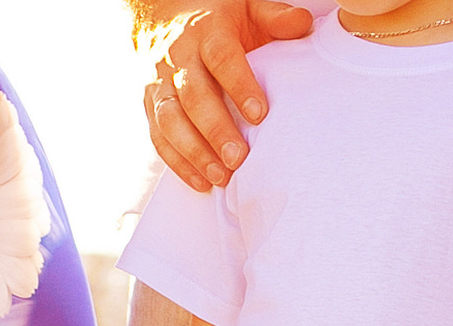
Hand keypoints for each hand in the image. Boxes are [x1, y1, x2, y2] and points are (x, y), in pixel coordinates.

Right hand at [147, 1, 314, 191]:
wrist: (159, 16)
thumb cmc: (215, 18)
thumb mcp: (247, 6)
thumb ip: (275, 16)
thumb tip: (303, 25)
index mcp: (206, 31)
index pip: (221, 59)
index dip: (239, 86)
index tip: (259, 115)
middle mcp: (178, 58)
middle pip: (193, 96)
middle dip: (215, 130)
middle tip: (239, 158)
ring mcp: (160, 84)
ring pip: (170, 121)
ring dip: (194, 152)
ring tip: (220, 176)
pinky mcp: (150, 105)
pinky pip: (159, 137)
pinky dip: (177, 162)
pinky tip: (200, 181)